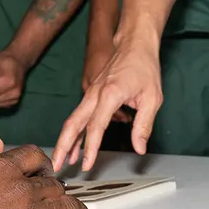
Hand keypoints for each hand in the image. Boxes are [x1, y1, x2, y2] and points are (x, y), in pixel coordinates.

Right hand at [55, 33, 161, 170]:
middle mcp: (95, 94)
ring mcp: (91, 93)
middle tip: (56, 165)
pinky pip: (79, 115)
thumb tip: (139, 148)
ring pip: (72, 120)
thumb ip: (144, 125)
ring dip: (65, 141)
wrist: (135, 43)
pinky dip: (74, 132)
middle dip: (62, 146)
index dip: (90, 148)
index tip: (87, 165)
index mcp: (109, 94)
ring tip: (61, 161)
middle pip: (72, 124)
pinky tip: (74, 146)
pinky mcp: (92, 94)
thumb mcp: (152, 98)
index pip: (96, 126)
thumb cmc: (144, 67)